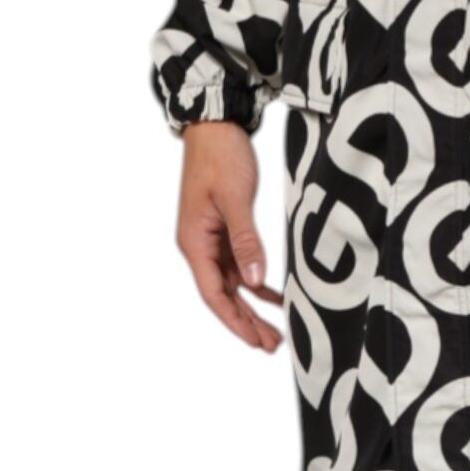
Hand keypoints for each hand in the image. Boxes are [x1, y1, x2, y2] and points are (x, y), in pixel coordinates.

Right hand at [176, 120, 282, 351]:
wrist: (214, 125)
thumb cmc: (220, 157)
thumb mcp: (235, 199)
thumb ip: (245, 240)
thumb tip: (254, 280)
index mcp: (195, 242)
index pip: (213, 294)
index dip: (235, 321)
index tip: (255, 341)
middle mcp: (199, 246)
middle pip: (223, 295)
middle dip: (246, 322)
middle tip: (272, 345)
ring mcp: (211, 239)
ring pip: (232, 284)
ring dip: (252, 307)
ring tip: (274, 331)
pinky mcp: (224, 229)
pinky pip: (239, 265)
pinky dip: (256, 282)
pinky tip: (273, 295)